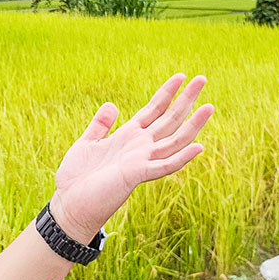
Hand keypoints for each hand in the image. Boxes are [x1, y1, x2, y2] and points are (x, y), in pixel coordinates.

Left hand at [47, 73, 213, 243]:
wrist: (69, 203)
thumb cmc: (77, 177)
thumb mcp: (86, 143)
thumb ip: (100, 125)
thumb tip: (113, 105)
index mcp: (128, 136)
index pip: (154, 109)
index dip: (167, 92)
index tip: (181, 76)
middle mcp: (140, 147)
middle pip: (169, 119)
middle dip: (185, 99)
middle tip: (202, 78)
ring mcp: (141, 160)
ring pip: (174, 140)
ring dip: (193, 124)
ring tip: (209, 106)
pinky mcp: (137, 175)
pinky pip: (164, 166)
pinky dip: (181, 157)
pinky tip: (198, 146)